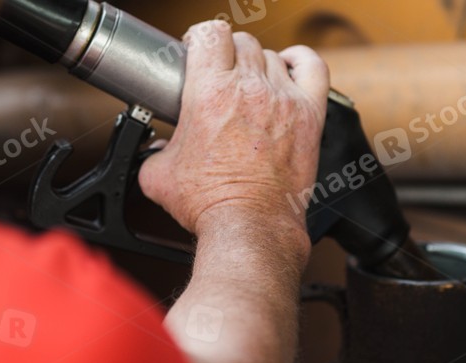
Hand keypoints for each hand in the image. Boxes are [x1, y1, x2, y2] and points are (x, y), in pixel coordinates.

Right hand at [138, 21, 328, 238]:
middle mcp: (249, 89)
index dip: (201, 38)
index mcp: (210, 92)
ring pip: (271, 56)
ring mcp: (283, 100)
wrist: (249, 225)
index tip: (197, 53)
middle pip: (241, 42)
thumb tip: (156, 148)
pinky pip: (313, 68)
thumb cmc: (209, 203)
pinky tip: (288, 69)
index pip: (210, 34)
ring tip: (248, 88)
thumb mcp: (158, 175)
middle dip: (226, 54)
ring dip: (257, 65)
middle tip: (218, 78)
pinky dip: (300, 62)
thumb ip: (153, 150)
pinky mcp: (309, 116)